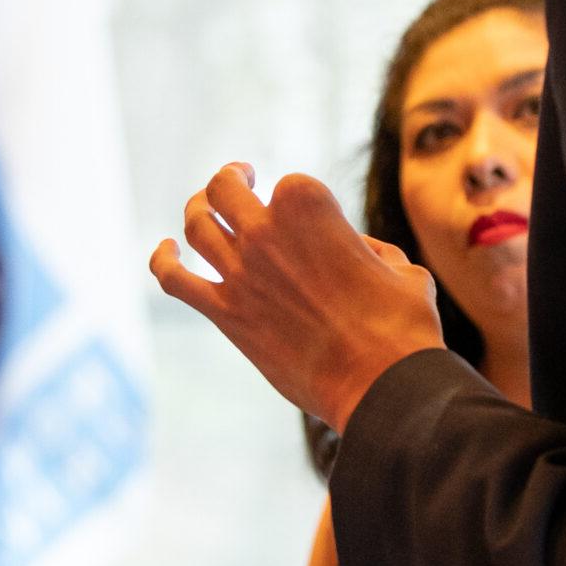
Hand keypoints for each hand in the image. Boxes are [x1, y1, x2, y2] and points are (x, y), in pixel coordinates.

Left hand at [150, 162, 442, 433]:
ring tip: (205, 208)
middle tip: (239, 180)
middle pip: (225, 189)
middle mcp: (265, 230)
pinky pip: (173, 279)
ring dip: (197, 210)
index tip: (313, 224)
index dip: (302, 205)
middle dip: (230, 180)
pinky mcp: (224, 313)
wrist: (381, 385)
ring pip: (197, 225)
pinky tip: (165, 251)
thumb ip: (368, 248)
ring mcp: (239, 271)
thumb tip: (352, 249)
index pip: (289, 186)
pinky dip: (162, 260)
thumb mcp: (401, 268)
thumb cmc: (402, 326)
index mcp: (308, 203)